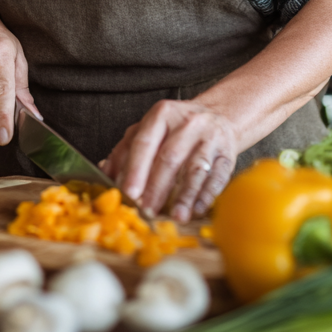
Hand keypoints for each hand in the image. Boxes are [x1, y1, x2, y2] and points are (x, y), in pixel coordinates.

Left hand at [101, 100, 236, 222]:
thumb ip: (125, 150)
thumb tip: (104, 173)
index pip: (145, 142)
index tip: (128, 193)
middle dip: (156, 187)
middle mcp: (187, 122)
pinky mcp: (227, 153)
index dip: (136, 169)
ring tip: (176, 216)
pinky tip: (197, 209)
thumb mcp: (149, 129)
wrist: (217, 115)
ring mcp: (210, 137)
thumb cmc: (176, 128)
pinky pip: (218, 175)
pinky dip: (207, 194)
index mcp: (162, 114)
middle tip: (146, 211)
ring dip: (185, 195)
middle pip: (169, 158)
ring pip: (196, 168)